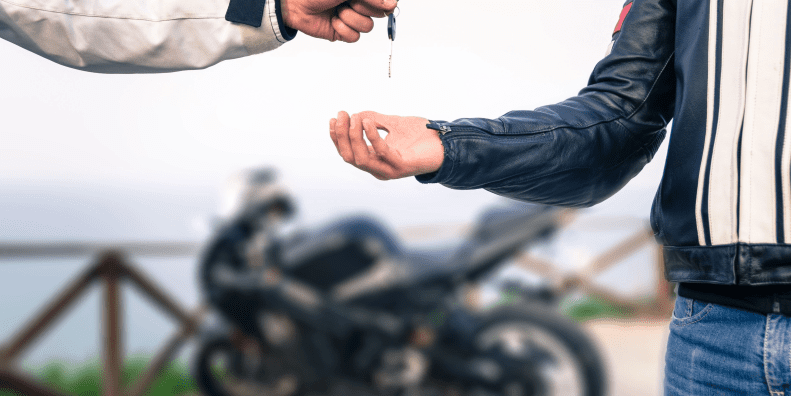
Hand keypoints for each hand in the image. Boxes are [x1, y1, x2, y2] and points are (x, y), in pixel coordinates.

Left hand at [281, 0, 396, 42]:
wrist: (295, 3)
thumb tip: (392, 4)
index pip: (387, 0)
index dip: (383, 2)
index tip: (374, 0)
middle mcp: (360, 3)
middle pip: (380, 13)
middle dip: (363, 7)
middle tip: (348, 1)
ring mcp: (352, 18)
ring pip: (367, 27)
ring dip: (350, 19)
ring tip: (337, 10)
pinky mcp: (343, 32)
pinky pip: (354, 38)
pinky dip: (343, 29)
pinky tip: (333, 21)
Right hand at [330, 111, 444, 179]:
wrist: (447, 143)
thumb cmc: (422, 137)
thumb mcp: (394, 124)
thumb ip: (376, 120)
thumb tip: (357, 115)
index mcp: (375, 161)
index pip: (348, 152)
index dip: (337, 137)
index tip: (334, 117)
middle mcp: (378, 169)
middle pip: (349, 156)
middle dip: (341, 135)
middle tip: (341, 115)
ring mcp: (389, 170)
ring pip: (360, 158)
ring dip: (353, 137)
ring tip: (354, 118)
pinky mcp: (401, 167)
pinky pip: (381, 152)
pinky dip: (372, 136)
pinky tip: (368, 122)